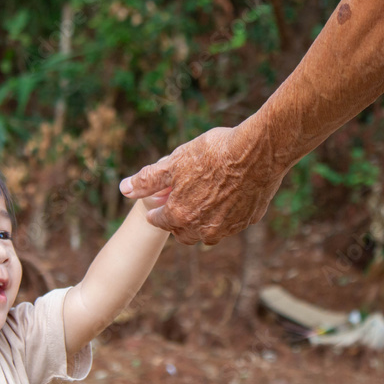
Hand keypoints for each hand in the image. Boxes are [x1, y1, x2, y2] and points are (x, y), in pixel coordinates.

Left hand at [119, 126, 284, 244]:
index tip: (158, 203)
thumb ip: (148, 180)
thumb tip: (123, 189)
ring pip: (208, 232)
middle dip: (178, 221)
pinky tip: (228, 197)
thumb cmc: (215, 152)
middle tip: (180, 204)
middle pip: (183, 233)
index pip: (160, 221)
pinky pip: (231, 224)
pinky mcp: (248, 221)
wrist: (260, 151)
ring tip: (203, 201)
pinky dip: (225, 215)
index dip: (157, 210)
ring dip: (202, 222)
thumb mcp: (174, 161)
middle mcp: (203, 228)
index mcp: (180, 214)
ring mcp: (228, 227)